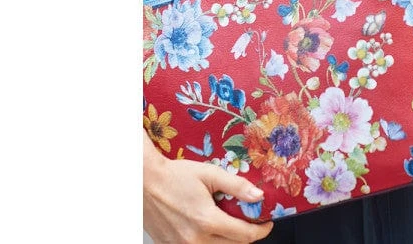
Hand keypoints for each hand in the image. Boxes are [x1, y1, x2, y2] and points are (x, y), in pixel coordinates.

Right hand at [144, 131, 273, 242]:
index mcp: (206, 220)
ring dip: (228, 240)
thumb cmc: (175, 175)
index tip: (267, 224)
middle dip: (246, 236)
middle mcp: (194, 239)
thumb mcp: (210, 174)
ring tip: (229, 223)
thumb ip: (236, 186)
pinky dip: (209, 242)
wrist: (145, 183)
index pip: (244, 236)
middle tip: (250, 221)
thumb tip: (258, 195)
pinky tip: (209, 228)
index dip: (260, 231)